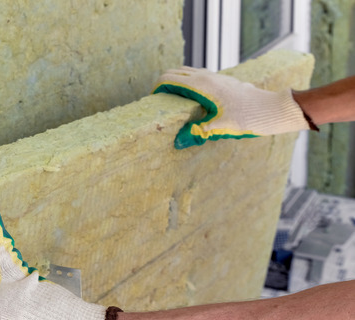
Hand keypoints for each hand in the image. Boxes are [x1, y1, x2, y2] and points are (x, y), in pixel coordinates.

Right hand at [153, 67, 309, 148]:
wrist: (273, 109)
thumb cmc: (248, 118)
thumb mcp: (220, 128)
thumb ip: (197, 133)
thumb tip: (178, 142)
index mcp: (201, 85)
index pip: (168, 79)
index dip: (156, 89)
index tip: (152, 103)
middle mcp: (206, 76)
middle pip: (175, 72)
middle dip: (163, 84)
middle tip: (159, 103)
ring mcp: (215, 76)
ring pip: (187, 72)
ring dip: (176, 82)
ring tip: (172, 102)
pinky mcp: (222, 80)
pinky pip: (198, 76)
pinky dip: (188, 83)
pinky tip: (192, 101)